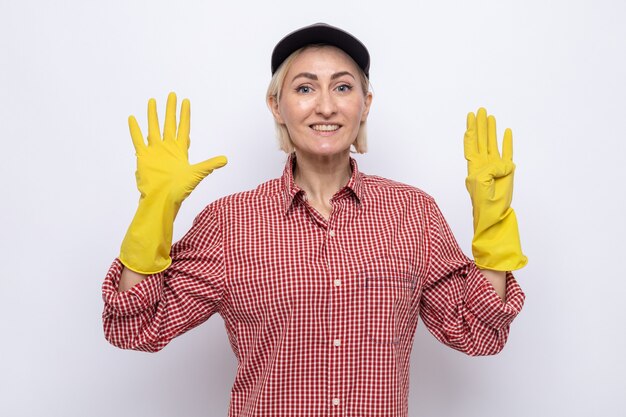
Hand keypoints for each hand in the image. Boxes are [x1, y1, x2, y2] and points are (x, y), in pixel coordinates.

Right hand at [129, 92, 226, 204]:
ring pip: (153, 128)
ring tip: (153, 101)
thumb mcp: (197, 174)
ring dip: (152, 115)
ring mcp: (155, 151)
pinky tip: (133, 118)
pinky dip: (135, 129)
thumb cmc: (180, 190)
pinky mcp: (143, 157)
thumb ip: (209, 165)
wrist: (162, 200)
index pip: (183, 128)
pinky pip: (138, 139)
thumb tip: (225, 160)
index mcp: (180, 150)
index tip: (186, 101)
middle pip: (169, 124)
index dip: (185, 115)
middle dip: (170, 110)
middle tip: (172, 95)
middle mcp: (168, 148)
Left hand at [463, 107, 526, 270]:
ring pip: (493, 143)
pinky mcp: (507, 170)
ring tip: (491, 116)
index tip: (469, 117)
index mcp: (474, 166)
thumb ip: (490, 168)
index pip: (471, 144)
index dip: (471, 130)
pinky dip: (507, 142)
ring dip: (492, 130)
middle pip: (481, 139)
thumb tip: (504, 163)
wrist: (494, 214)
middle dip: (480, 125)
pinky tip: (506, 131)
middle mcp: (484, 164)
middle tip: (480, 110)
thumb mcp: (481, 182)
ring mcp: (496, 166)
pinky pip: (507, 152)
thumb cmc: (483, 201)